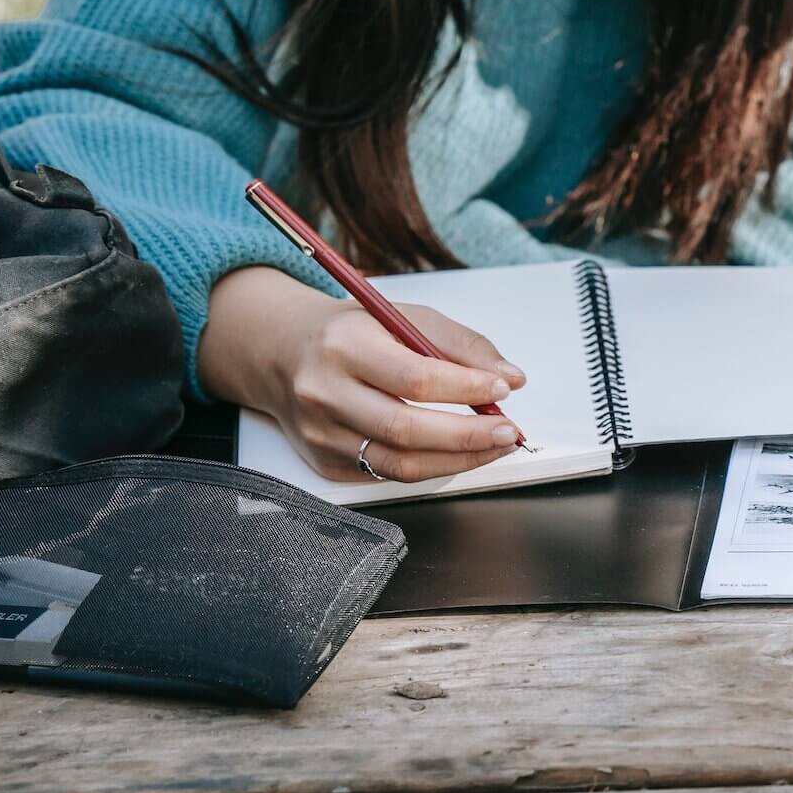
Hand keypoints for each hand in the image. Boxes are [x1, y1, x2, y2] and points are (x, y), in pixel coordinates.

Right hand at [200, 266, 528, 481]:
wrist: (282, 353)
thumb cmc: (350, 333)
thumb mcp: (402, 317)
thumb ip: (459, 344)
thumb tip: (509, 375)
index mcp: (344, 346)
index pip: (415, 377)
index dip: (467, 388)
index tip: (503, 387)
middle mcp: (325, 393)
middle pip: (406, 429)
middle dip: (469, 436)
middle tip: (508, 431)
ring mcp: (321, 434)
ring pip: (400, 463)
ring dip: (458, 460)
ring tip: (494, 446)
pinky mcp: (325, 462)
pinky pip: (387, 474)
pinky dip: (431, 467)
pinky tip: (456, 454)